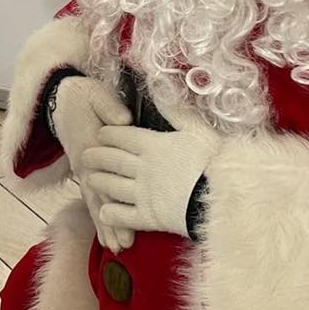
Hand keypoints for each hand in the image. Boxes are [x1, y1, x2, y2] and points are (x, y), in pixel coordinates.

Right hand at [50, 76, 133, 251]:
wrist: (59, 97)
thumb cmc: (83, 95)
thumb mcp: (96, 94)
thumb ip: (110, 108)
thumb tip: (125, 121)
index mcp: (89, 147)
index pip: (103, 178)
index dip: (115, 200)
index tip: (126, 218)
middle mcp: (84, 165)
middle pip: (99, 197)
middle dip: (111, 222)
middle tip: (124, 246)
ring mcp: (82, 170)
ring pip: (95, 202)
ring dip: (105, 225)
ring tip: (117, 248)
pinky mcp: (84, 171)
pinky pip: (91, 197)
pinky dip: (99, 215)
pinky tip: (106, 234)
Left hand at [83, 123, 220, 240]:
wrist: (223, 198)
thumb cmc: (214, 161)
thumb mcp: (198, 130)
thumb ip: (177, 112)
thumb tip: (162, 91)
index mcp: (152, 144)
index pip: (121, 136)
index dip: (108, 134)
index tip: (100, 134)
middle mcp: (141, 167)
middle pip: (111, 160)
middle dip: (96, 156)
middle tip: (85, 156)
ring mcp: (142, 193)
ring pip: (111, 186)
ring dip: (98, 182)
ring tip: (90, 180)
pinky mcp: (148, 218)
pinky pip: (122, 215)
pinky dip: (111, 213)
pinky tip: (105, 212)